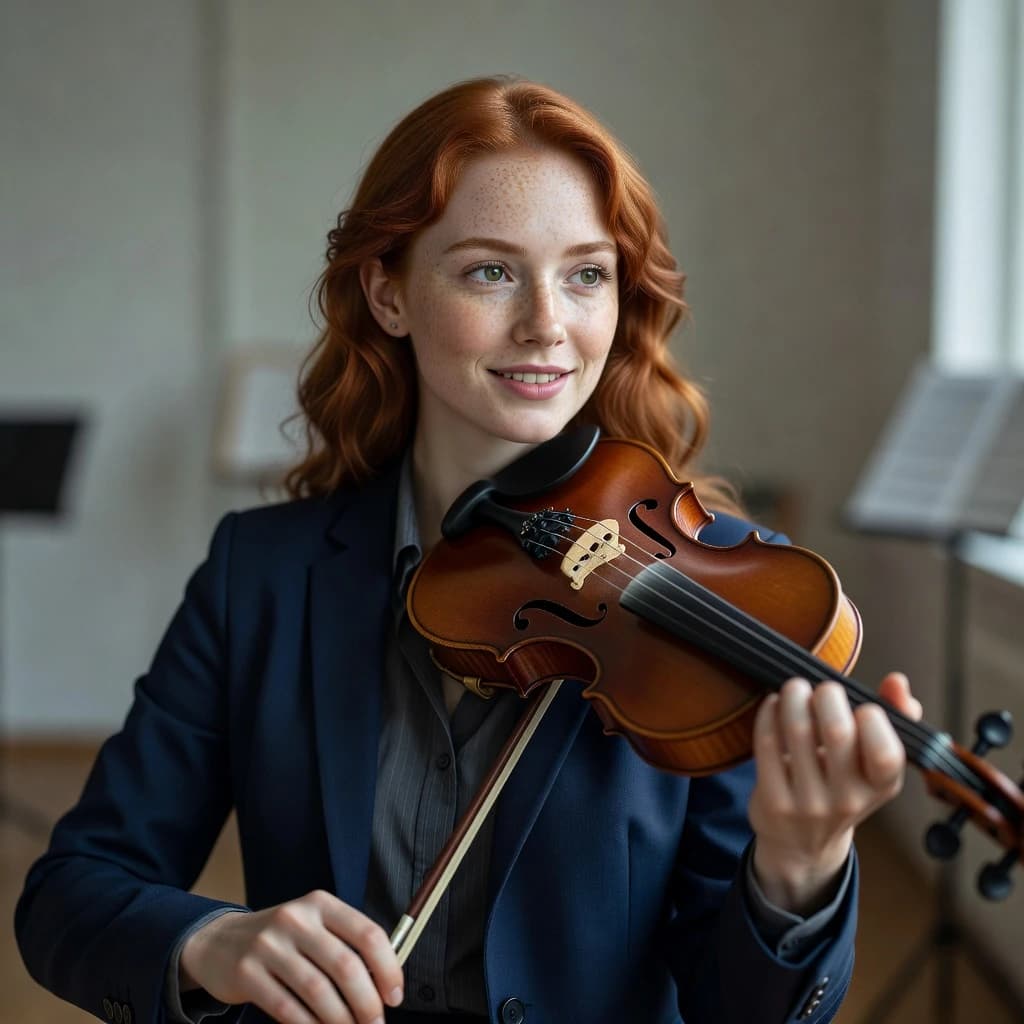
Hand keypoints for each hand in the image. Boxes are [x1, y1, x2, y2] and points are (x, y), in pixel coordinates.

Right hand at [179, 890, 403, 1023]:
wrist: (219, 941)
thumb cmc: (281, 938)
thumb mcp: (313, 926)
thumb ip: (346, 944)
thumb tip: (384, 983)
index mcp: (321, 904)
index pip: (367, 934)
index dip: (388, 968)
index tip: (394, 996)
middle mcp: (296, 919)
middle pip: (346, 966)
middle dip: (367, 1003)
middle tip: (375, 1022)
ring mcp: (269, 945)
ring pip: (318, 991)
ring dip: (340, 1020)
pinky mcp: (247, 973)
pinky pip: (287, 1008)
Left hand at [748, 672, 921, 914]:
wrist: (801, 844)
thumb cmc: (842, 787)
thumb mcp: (874, 764)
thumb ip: (895, 718)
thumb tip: (897, 681)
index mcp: (882, 787)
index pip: (886, 753)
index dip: (873, 719)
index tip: (860, 705)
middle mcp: (849, 799)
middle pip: (838, 733)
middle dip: (827, 696)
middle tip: (820, 688)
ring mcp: (809, 804)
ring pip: (798, 732)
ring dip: (793, 698)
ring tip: (794, 689)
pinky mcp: (774, 802)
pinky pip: (767, 745)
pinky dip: (769, 714)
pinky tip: (773, 705)